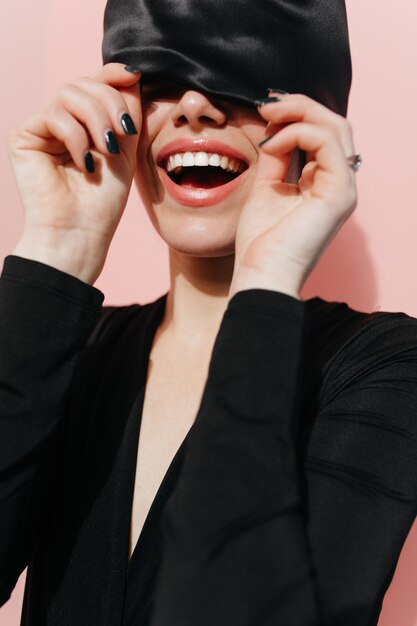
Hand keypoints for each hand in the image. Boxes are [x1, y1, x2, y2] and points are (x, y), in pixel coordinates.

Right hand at [7, 63, 141, 283]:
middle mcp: (63, 122)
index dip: (113, 74)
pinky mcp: (26, 136)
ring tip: (105, 151)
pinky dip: (75, 136)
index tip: (134, 74)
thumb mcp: (126, 150)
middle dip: (110, 104)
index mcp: (86, 124)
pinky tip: (83, 162)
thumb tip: (131, 72)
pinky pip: (54, 114)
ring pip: (70, 93)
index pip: (97, 84)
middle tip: (121, 135)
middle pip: (85, 83)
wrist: (80, 232)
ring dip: (96, 119)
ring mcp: (43, 128)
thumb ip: (127, 111)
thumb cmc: (104, 201)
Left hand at [229, 92, 357, 299]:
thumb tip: (273, 126)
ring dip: (299, 112)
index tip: (263, 111)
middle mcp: (338, 184)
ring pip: (336, 127)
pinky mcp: (339, 193)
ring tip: (268, 114)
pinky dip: (298, 133)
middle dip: (300, 107)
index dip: (296, 116)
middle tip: (266, 105)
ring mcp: (343, 188)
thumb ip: (274, 158)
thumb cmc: (260, 243)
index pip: (321, 135)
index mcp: (323, 184)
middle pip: (334, 125)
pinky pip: (326, 143)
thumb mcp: (265, 189)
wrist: (261, 275)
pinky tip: (273, 142)